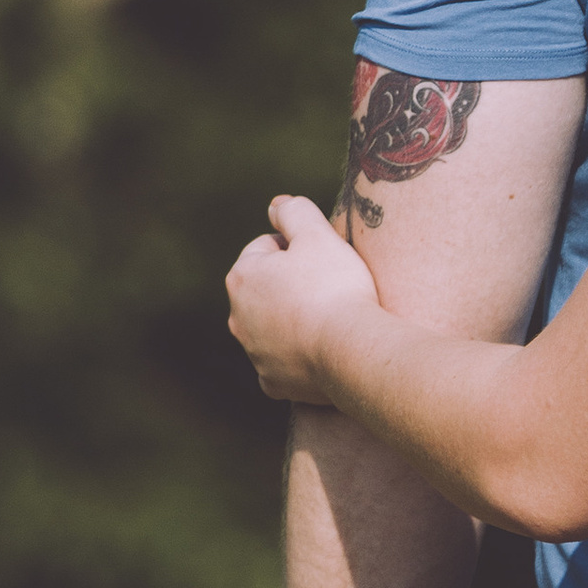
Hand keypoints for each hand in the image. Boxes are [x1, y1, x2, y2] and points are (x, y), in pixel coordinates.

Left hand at [227, 194, 379, 402]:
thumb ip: (294, 211)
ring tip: (330, 318)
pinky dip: (299, 356)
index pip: (268, 247)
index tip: (324, 258)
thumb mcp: (317, 234)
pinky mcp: (272, 381)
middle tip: (329, 286)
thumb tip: (277, 205)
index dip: (300, 247)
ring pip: (274, 326)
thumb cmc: (334, 288)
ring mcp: (253, 353)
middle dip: (291, 284)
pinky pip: (283, 362)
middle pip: (267, 288)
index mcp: (242, 277)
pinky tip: (322, 350)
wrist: (349, 350)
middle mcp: (238, 317)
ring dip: (294, 318)